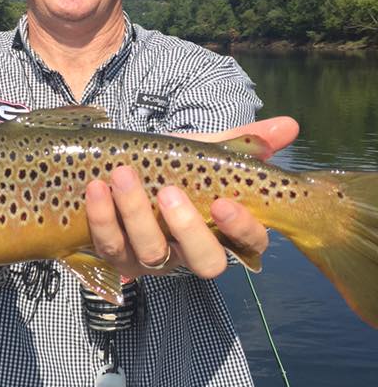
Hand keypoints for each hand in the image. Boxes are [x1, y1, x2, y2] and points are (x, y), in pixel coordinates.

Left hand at [85, 116, 299, 280]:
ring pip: (149, 253)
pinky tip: (96, 187)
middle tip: (168, 192)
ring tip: (122, 174)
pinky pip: (109, 246)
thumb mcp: (207, 150)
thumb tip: (290, 125)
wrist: (126, 166)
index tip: (223, 202)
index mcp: (227, 231)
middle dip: (186, 228)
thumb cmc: (175, 165)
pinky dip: (102, 217)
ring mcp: (154, 259)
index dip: (240, 228)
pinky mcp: (117, 257)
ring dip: (134, 214)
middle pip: (203, 262)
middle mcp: (193, 252)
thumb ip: (245, 141)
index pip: (251, 243)